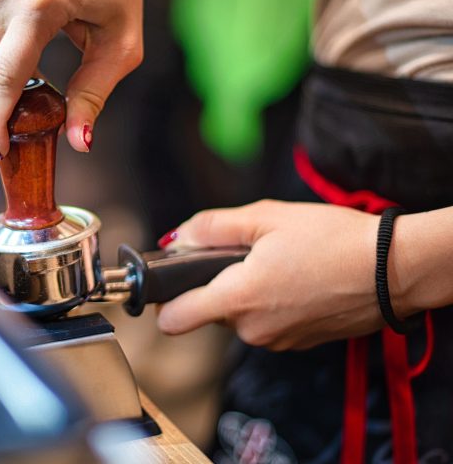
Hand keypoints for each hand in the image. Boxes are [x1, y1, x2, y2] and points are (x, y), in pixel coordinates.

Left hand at [157, 200, 383, 349]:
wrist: (396, 270)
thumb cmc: (335, 240)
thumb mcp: (266, 217)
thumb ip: (212, 227)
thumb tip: (176, 237)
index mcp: (237, 298)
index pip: (174, 320)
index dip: (164, 299)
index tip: (168, 282)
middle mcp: (252, 329)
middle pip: (209, 311)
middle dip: (216, 283)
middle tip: (244, 252)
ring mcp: (278, 340)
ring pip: (240, 317)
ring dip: (246, 292)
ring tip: (278, 262)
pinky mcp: (300, 342)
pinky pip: (268, 323)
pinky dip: (272, 304)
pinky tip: (297, 278)